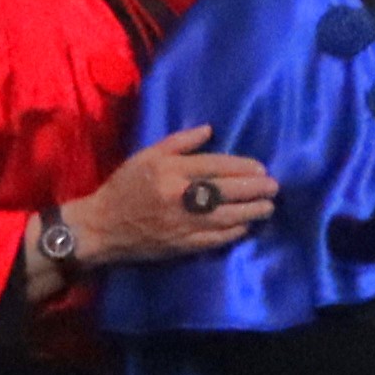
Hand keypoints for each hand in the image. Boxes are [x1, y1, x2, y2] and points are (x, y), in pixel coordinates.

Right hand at [70, 129, 280, 270]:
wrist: (100, 227)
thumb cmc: (124, 187)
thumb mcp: (146, 156)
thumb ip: (179, 142)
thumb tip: (210, 129)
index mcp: (170, 171)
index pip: (216, 166)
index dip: (242, 167)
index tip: (261, 168)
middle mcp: (180, 196)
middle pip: (226, 191)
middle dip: (254, 189)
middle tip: (274, 186)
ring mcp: (181, 223)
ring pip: (225, 217)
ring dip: (251, 211)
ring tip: (268, 206)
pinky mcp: (180, 245)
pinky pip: (214, 239)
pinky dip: (233, 232)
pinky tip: (246, 226)